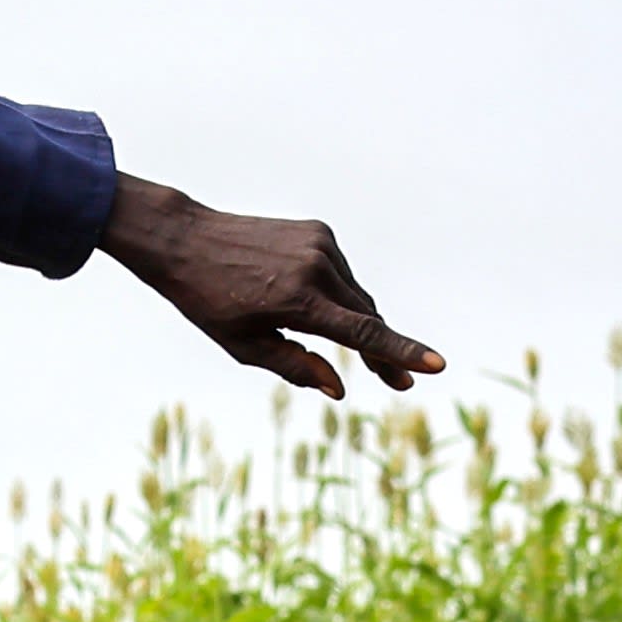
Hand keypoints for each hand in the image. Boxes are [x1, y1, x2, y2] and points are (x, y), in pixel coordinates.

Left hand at [100, 175, 443, 397]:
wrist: (185, 240)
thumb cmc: (207, 300)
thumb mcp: (243, 345)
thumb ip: (295, 366)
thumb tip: (340, 389)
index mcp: (298, 301)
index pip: (362, 333)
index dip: (401, 352)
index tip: (436, 365)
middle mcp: (317, 268)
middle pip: (367, 318)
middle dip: (383, 353)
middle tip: (400, 385)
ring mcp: (321, 245)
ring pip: (355, 296)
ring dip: (356, 323)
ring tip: (345, 348)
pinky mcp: (319, 232)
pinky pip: (340, 274)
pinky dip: (337, 295)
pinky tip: (313, 304)